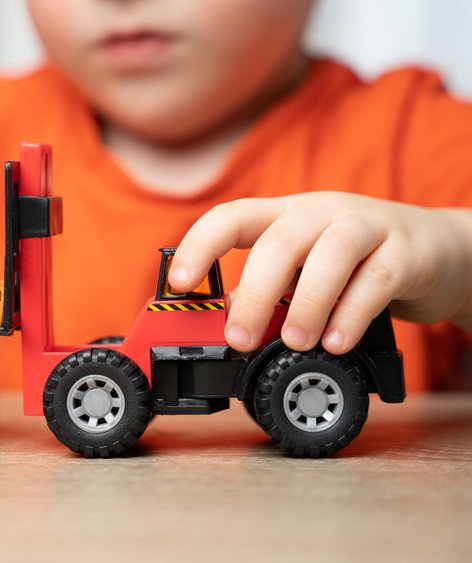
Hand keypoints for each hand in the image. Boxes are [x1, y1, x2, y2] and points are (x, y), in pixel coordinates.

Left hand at [168, 192, 471, 353]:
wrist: (440, 251)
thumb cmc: (356, 263)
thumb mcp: (303, 272)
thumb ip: (266, 294)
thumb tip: (220, 327)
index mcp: (285, 215)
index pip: (232, 216)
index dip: (200, 245)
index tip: (178, 281)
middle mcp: (321, 213)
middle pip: (279, 241)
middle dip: (254, 293)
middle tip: (238, 339)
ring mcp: (367, 227)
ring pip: (329, 255)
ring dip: (306, 304)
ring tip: (293, 342)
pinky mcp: (406, 252)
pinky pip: (376, 280)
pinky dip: (351, 315)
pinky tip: (335, 343)